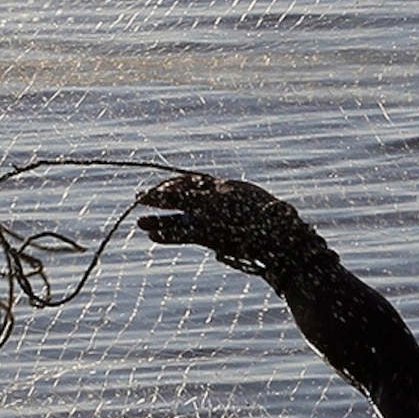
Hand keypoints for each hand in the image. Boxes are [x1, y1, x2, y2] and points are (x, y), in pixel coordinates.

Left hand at [136, 173, 331, 282]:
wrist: (279, 234)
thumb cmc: (267, 216)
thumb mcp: (244, 197)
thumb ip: (224, 193)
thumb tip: (203, 193)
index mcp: (222, 186)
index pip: (190, 181)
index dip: (172, 185)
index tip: (160, 189)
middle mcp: (213, 198)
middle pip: (179, 194)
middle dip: (159, 196)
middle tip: (140, 197)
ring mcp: (210, 216)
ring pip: (178, 214)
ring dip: (157, 218)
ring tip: (140, 222)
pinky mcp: (210, 235)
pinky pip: (184, 234)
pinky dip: (168, 235)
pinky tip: (154, 237)